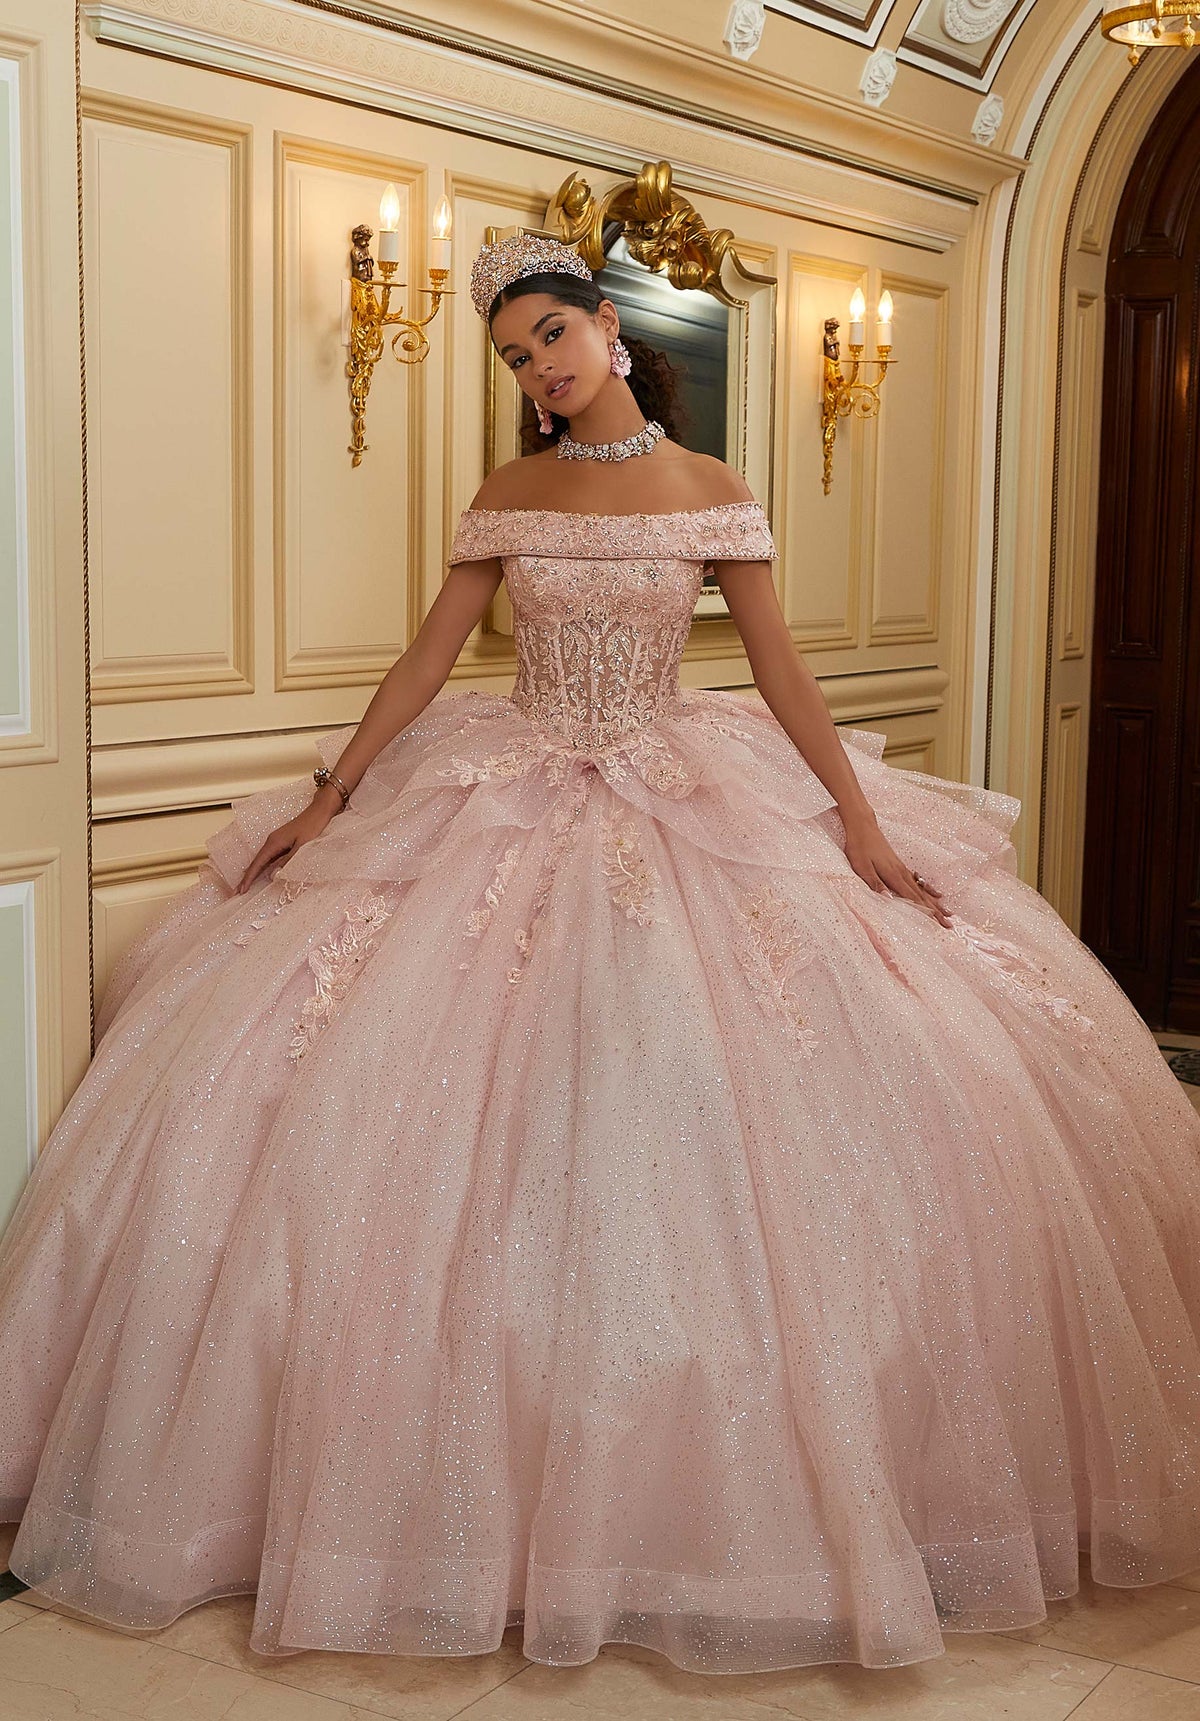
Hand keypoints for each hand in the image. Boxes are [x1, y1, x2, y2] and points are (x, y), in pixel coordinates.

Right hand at [236, 803, 333, 895]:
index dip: (249, 878)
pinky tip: (259, 873)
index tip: (241, 890)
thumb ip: (289, 860)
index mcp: (274, 842)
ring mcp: (276, 841)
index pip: (258, 863)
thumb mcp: (302, 846)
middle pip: (256, 862)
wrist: (319, 811)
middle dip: (246, 878)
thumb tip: (275, 874)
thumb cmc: (313, 826)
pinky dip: (262, 867)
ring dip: (253, 873)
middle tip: (237, 892)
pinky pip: (268, 857)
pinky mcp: (281, 842)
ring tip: (245, 886)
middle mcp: (272, 841)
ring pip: (261, 860)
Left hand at [841, 810, 952, 927]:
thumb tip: (889, 899)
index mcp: (894, 876)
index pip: (913, 898)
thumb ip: (875, 883)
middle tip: (950, 925)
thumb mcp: (861, 867)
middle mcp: (902, 874)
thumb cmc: (859, 847)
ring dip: (935, 903)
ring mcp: (903, 870)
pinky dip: (929, 890)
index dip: (926, 912)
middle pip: (922, 897)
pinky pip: (918, 881)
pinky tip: (937, 894)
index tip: (938, 923)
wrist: (863, 827)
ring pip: (922, 890)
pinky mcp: (900, 866)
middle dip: (936, 912)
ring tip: (949, 913)